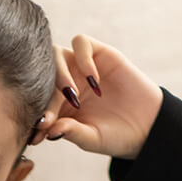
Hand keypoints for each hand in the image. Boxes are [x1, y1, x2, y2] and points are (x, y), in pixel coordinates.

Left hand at [30, 35, 163, 159]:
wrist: (148, 126)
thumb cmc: (116, 136)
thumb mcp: (91, 138)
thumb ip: (71, 132)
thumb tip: (49, 130)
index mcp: (56, 103)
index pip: (35, 101)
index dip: (33, 115)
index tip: (37, 133)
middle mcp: (65, 82)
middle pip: (41, 77)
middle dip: (42, 99)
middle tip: (50, 118)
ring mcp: (80, 67)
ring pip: (56, 54)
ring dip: (58, 74)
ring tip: (72, 96)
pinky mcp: (99, 54)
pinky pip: (81, 42)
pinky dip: (82, 57)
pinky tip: (94, 81)